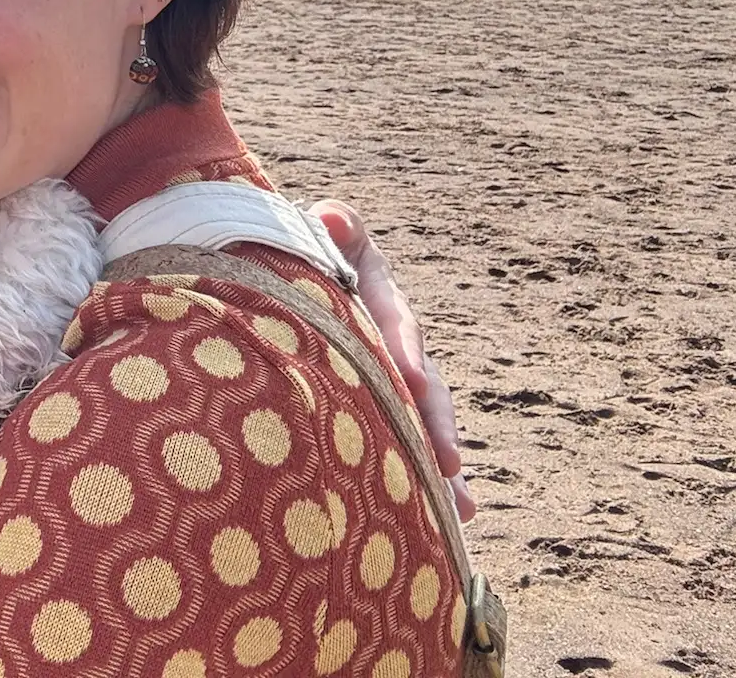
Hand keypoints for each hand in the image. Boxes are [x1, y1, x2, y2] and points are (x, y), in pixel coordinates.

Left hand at [310, 199, 477, 523]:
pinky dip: (421, 477)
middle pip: (421, 382)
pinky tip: (447, 519)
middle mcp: (390, 334)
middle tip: (447, 462)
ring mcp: (387, 369)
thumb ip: (333, 225)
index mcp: (374, 290)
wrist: (274, 260)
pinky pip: (402, 438)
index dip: (404, 347)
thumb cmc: (288, 242)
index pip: (395, 317)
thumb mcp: (309, 226)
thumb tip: (334, 217)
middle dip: (433, 423)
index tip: (412, 379)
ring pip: (420, 419)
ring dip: (439, 462)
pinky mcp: (375, 397)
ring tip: (461, 508)